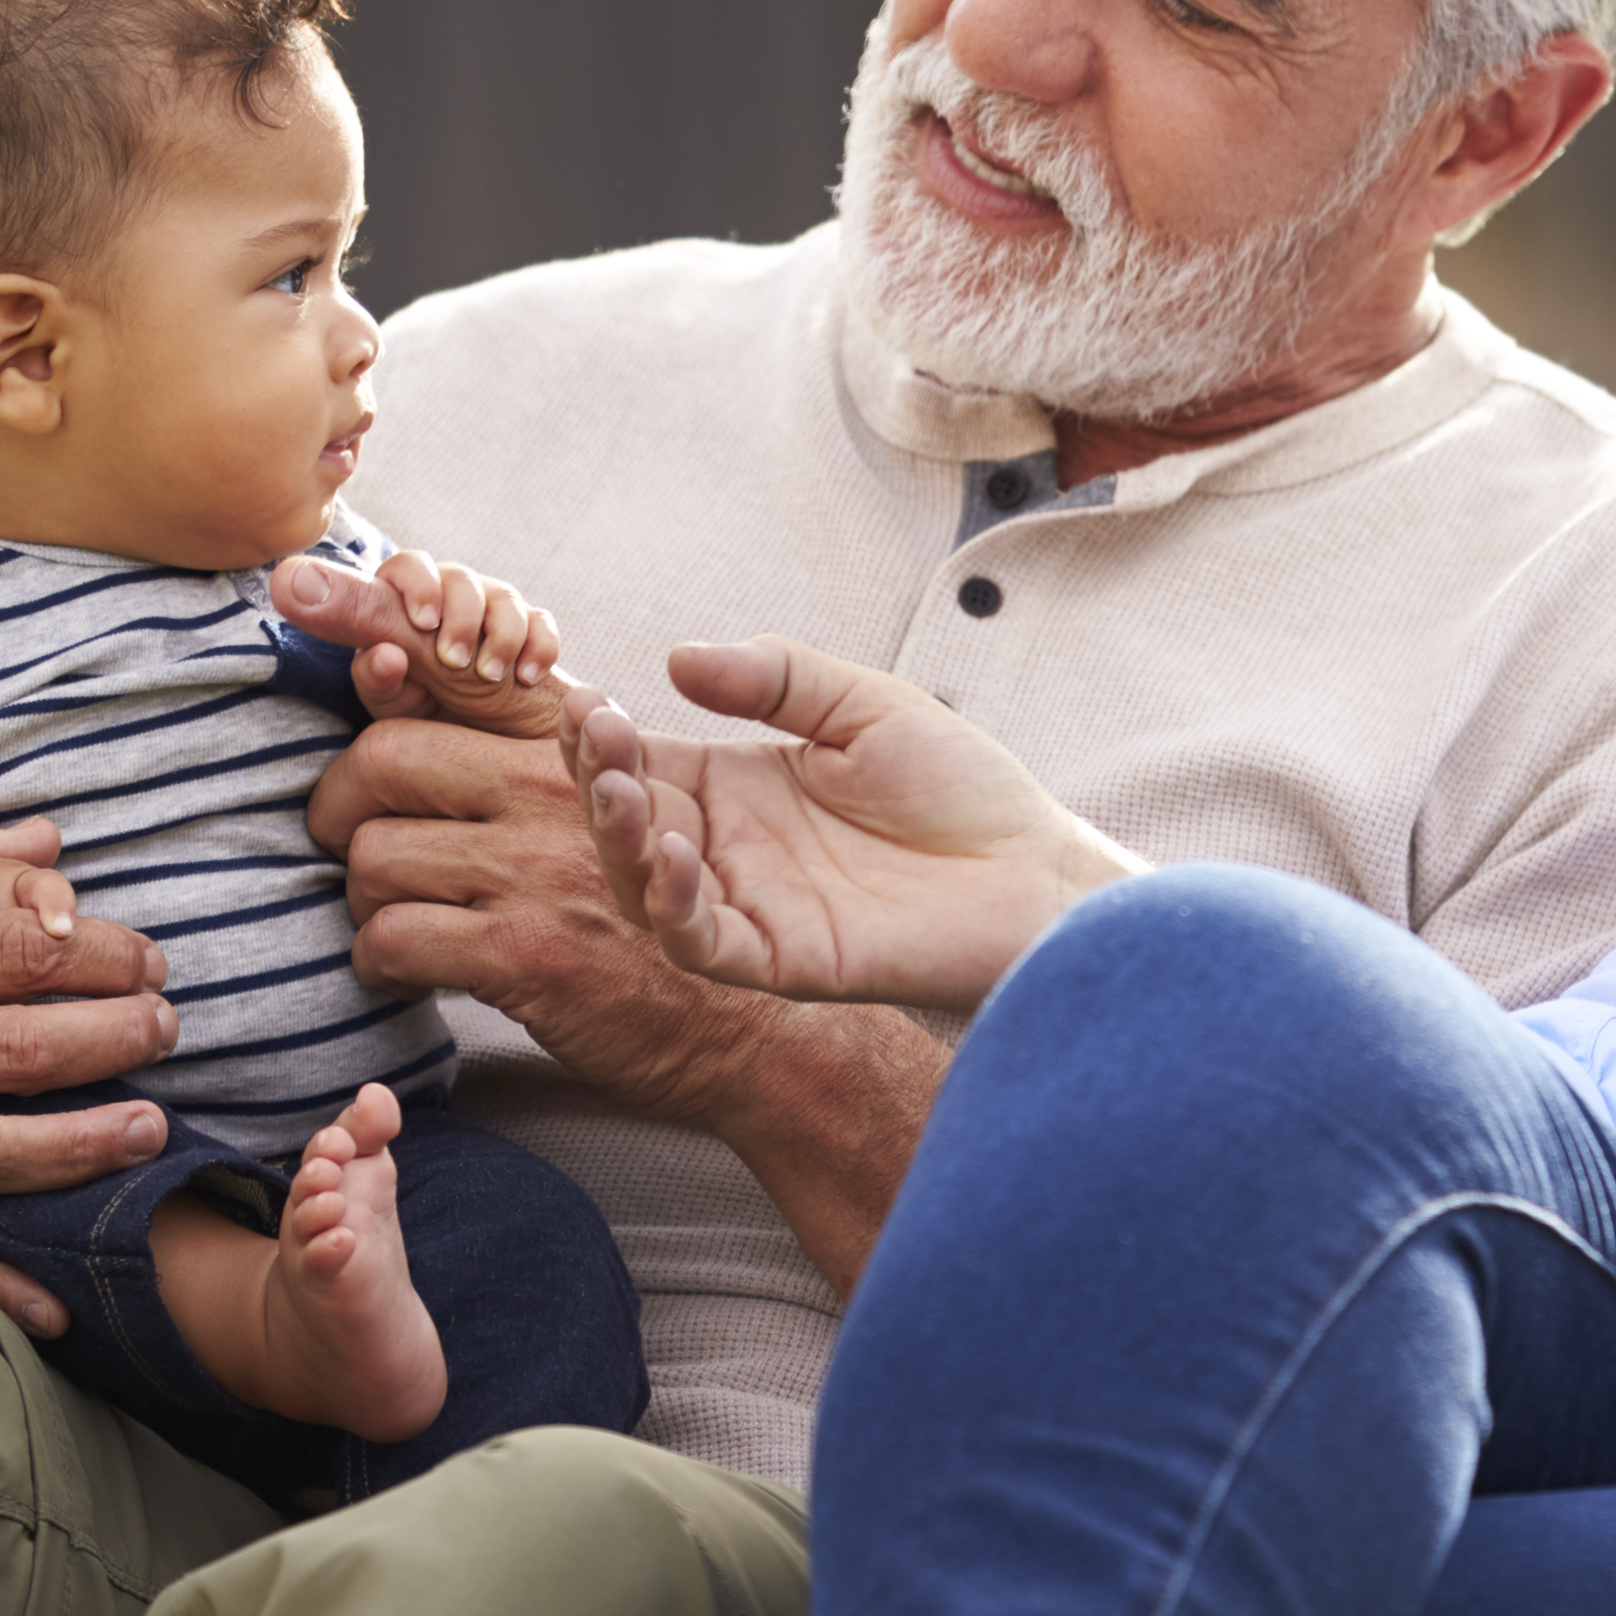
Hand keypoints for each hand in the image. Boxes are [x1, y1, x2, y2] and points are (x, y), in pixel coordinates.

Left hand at [275, 549, 576, 738]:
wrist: (489, 765)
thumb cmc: (427, 727)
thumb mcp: (395, 696)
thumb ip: (364, 655)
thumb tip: (323, 610)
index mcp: (400, 611)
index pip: (406, 567)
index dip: (417, 586)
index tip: (422, 624)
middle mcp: (446, 606)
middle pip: (458, 577)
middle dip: (461, 614)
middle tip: (454, 662)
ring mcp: (492, 619)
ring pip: (502, 597)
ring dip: (498, 634)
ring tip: (490, 678)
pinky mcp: (531, 638)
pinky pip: (540, 622)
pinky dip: (535, 645)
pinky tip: (524, 675)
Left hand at [310, 710, 962, 1285]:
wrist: (751, 1028)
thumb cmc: (679, 914)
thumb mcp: (635, 803)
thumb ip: (556, 751)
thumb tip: (450, 702)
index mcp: (576, 744)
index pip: (449, 685)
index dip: (377, 683)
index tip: (348, 713)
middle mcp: (555, 794)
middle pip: (382, 761)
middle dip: (341, 806)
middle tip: (347, 841)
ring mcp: (538, 872)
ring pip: (375, 857)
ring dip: (364, 896)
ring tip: (393, 916)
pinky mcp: (526, 955)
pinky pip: (393, 939)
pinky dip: (379, 960)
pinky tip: (407, 969)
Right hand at [569, 638, 1139, 1010]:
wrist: (1033, 868)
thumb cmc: (960, 787)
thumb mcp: (864, 705)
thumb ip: (778, 677)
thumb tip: (677, 656)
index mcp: (739, 785)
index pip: (642, 759)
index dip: (602, 734)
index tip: (582, 698)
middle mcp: (730, 848)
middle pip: (629, 820)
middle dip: (599, 778)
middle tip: (597, 734)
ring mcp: (752, 905)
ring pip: (646, 886)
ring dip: (620, 838)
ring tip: (621, 789)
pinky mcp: (782, 958)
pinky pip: (703, 942)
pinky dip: (674, 904)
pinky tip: (673, 853)